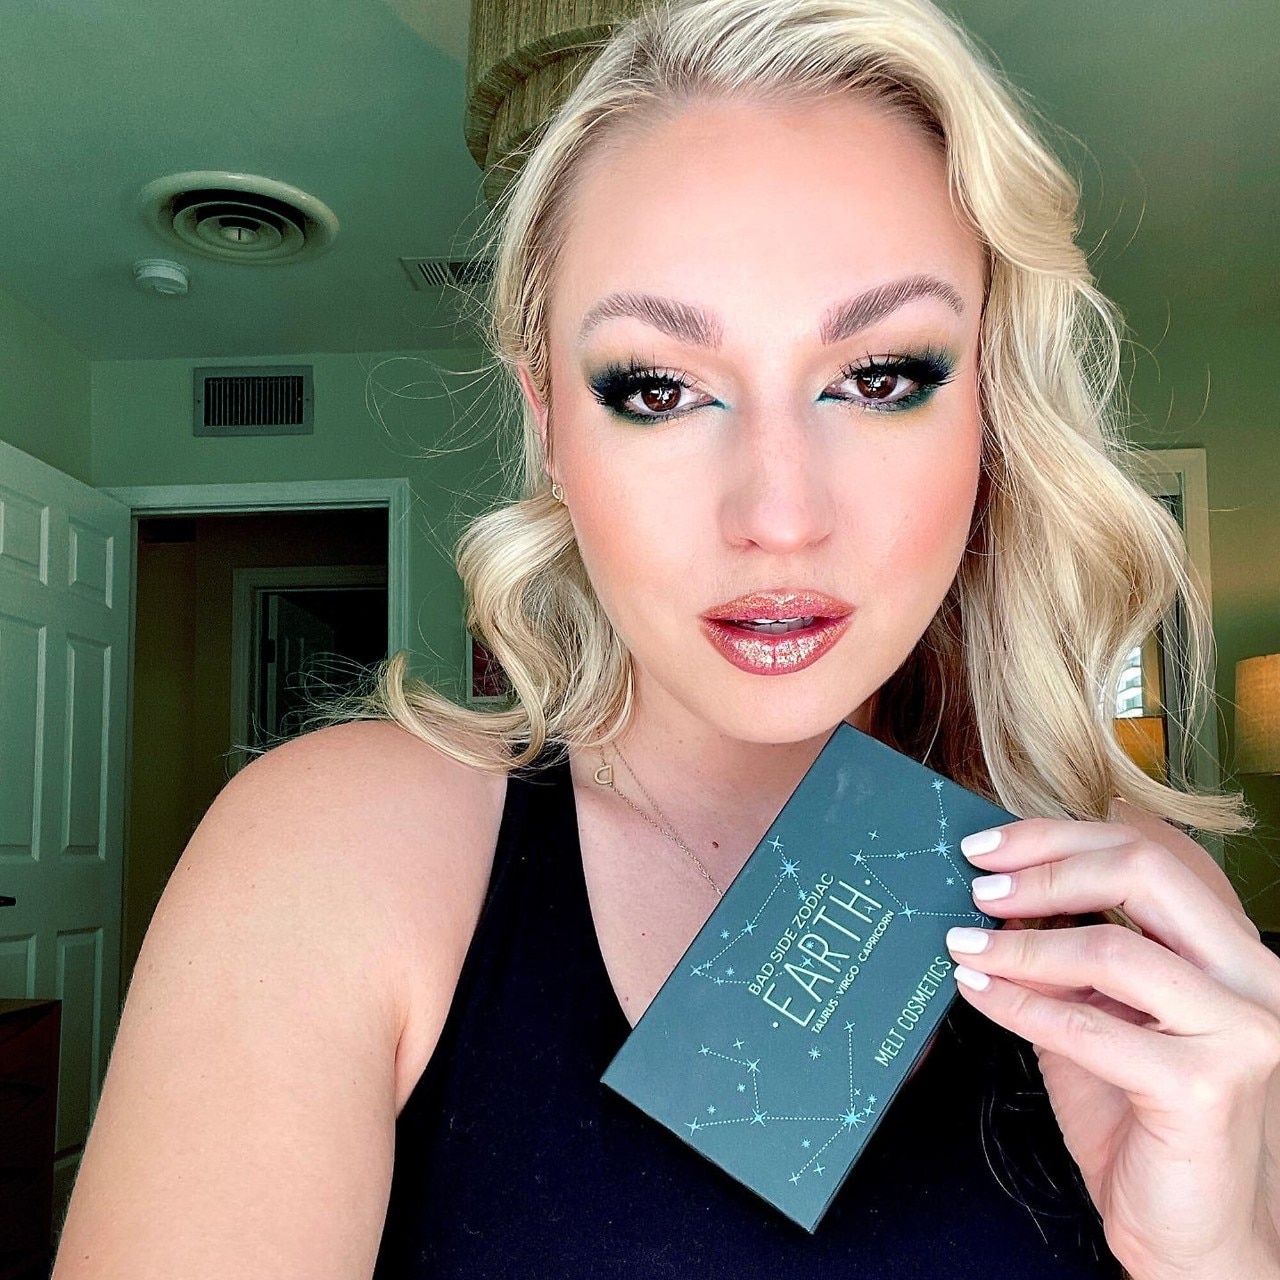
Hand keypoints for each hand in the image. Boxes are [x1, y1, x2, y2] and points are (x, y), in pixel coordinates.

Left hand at [944, 808, 1279, 1279]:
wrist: (1193, 1236)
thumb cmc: (1144, 1121)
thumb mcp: (1102, 1015)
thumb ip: (1068, 959)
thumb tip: (1002, 898)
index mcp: (1232, 952)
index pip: (1149, 856)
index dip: (1060, 839)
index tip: (989, 846)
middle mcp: (1253, 979)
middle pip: (1145, 873)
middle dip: (1046, 866)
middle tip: (977, 882)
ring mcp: (1240, 1032)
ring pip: (1112, 948)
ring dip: (1020, 943)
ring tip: (963, 942)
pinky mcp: (1205, 1087)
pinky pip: (1086, 1026)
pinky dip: (1018, 1003)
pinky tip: (977, 990)